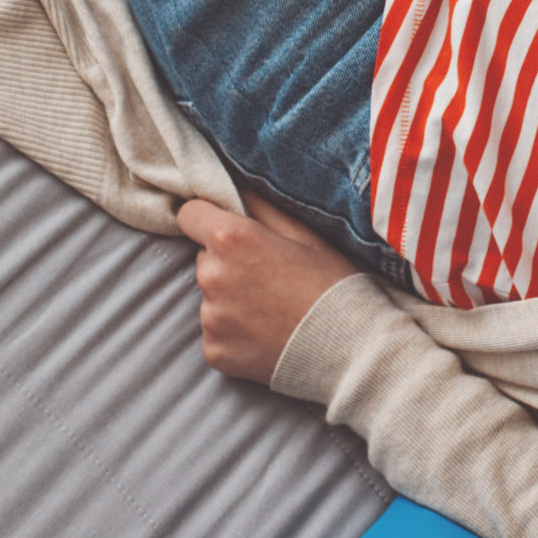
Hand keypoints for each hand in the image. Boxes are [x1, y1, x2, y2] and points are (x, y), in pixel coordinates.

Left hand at [181, 194, 359, 384]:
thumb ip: (261, 205)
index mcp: (232, 239)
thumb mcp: (304, 233)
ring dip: (231, 298)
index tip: (229, 229)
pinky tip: (266, 332)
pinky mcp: (214, 351)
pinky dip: (234, 331)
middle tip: (268, 275)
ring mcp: (210, 318)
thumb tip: (234, 186)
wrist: (347, 348)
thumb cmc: (331, 284)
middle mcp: (212, 277)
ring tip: (272, 308)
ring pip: (210, 296)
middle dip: (228, 261)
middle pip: (205, 257)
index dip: (208, 217)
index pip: (190, 215)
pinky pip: (216, 331)